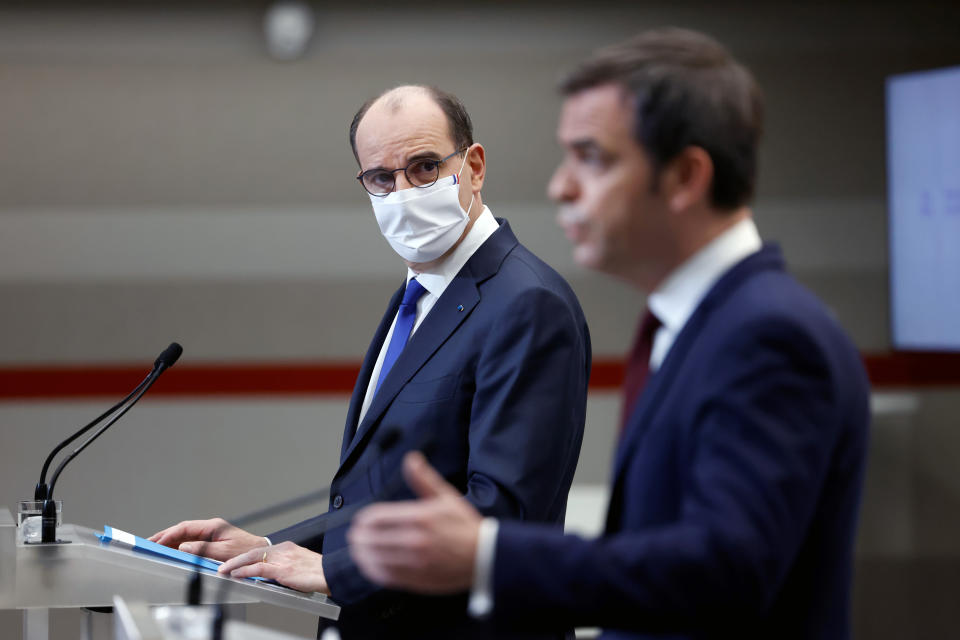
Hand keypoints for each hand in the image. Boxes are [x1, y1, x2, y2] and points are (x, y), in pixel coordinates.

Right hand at [148, 518, 264, 561]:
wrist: (259, 554)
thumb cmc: (245, 552)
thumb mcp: (224, 552)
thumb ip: (202, 549)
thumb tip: (183, 546)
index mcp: (213, 526)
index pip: (185, 527)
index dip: (169, 534)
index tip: (157, 542)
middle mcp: (210, 528)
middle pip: (182, 530)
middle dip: (165, 536)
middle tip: (148, 543)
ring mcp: (210, 534)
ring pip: (185, 535)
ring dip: (170, 541)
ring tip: (154, 547)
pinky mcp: (211, 541)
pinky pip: (190, 542)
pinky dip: (178, 546)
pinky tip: (169, 552)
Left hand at [219, 541, 329, 594]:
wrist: (332, 573)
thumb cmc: (319, 573)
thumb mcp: (300, 565)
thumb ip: (285, 566)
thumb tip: (271, 575)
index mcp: (287, 547)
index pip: (261, 550)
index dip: (246, 555)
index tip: (235, 561)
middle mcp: (283, 550)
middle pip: (254, 551)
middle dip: (236, 558)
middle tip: (223, 564)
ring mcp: (283, 559)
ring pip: (253, 558)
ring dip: (236, 564)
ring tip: (224, 570)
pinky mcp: (283, 569)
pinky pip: (259, 569)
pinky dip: (246, 571)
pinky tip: (237, 574)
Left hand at [347, 451, 481, 593]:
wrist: (485, 556)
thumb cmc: (466, 526)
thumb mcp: (446, 496)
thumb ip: (424, 479)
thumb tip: (411, 458)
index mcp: (420, 517)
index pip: (377, 518)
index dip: (363, 519)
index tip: (360, 521)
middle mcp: (415, 540)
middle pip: (372, 538)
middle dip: (359, 536)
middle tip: (354, 535)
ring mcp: (415, 562)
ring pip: (376, 558)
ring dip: (362, 554)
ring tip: (357, 550)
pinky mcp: (417, 579)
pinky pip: (386, 576)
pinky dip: (373, 571)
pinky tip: (370, 566)